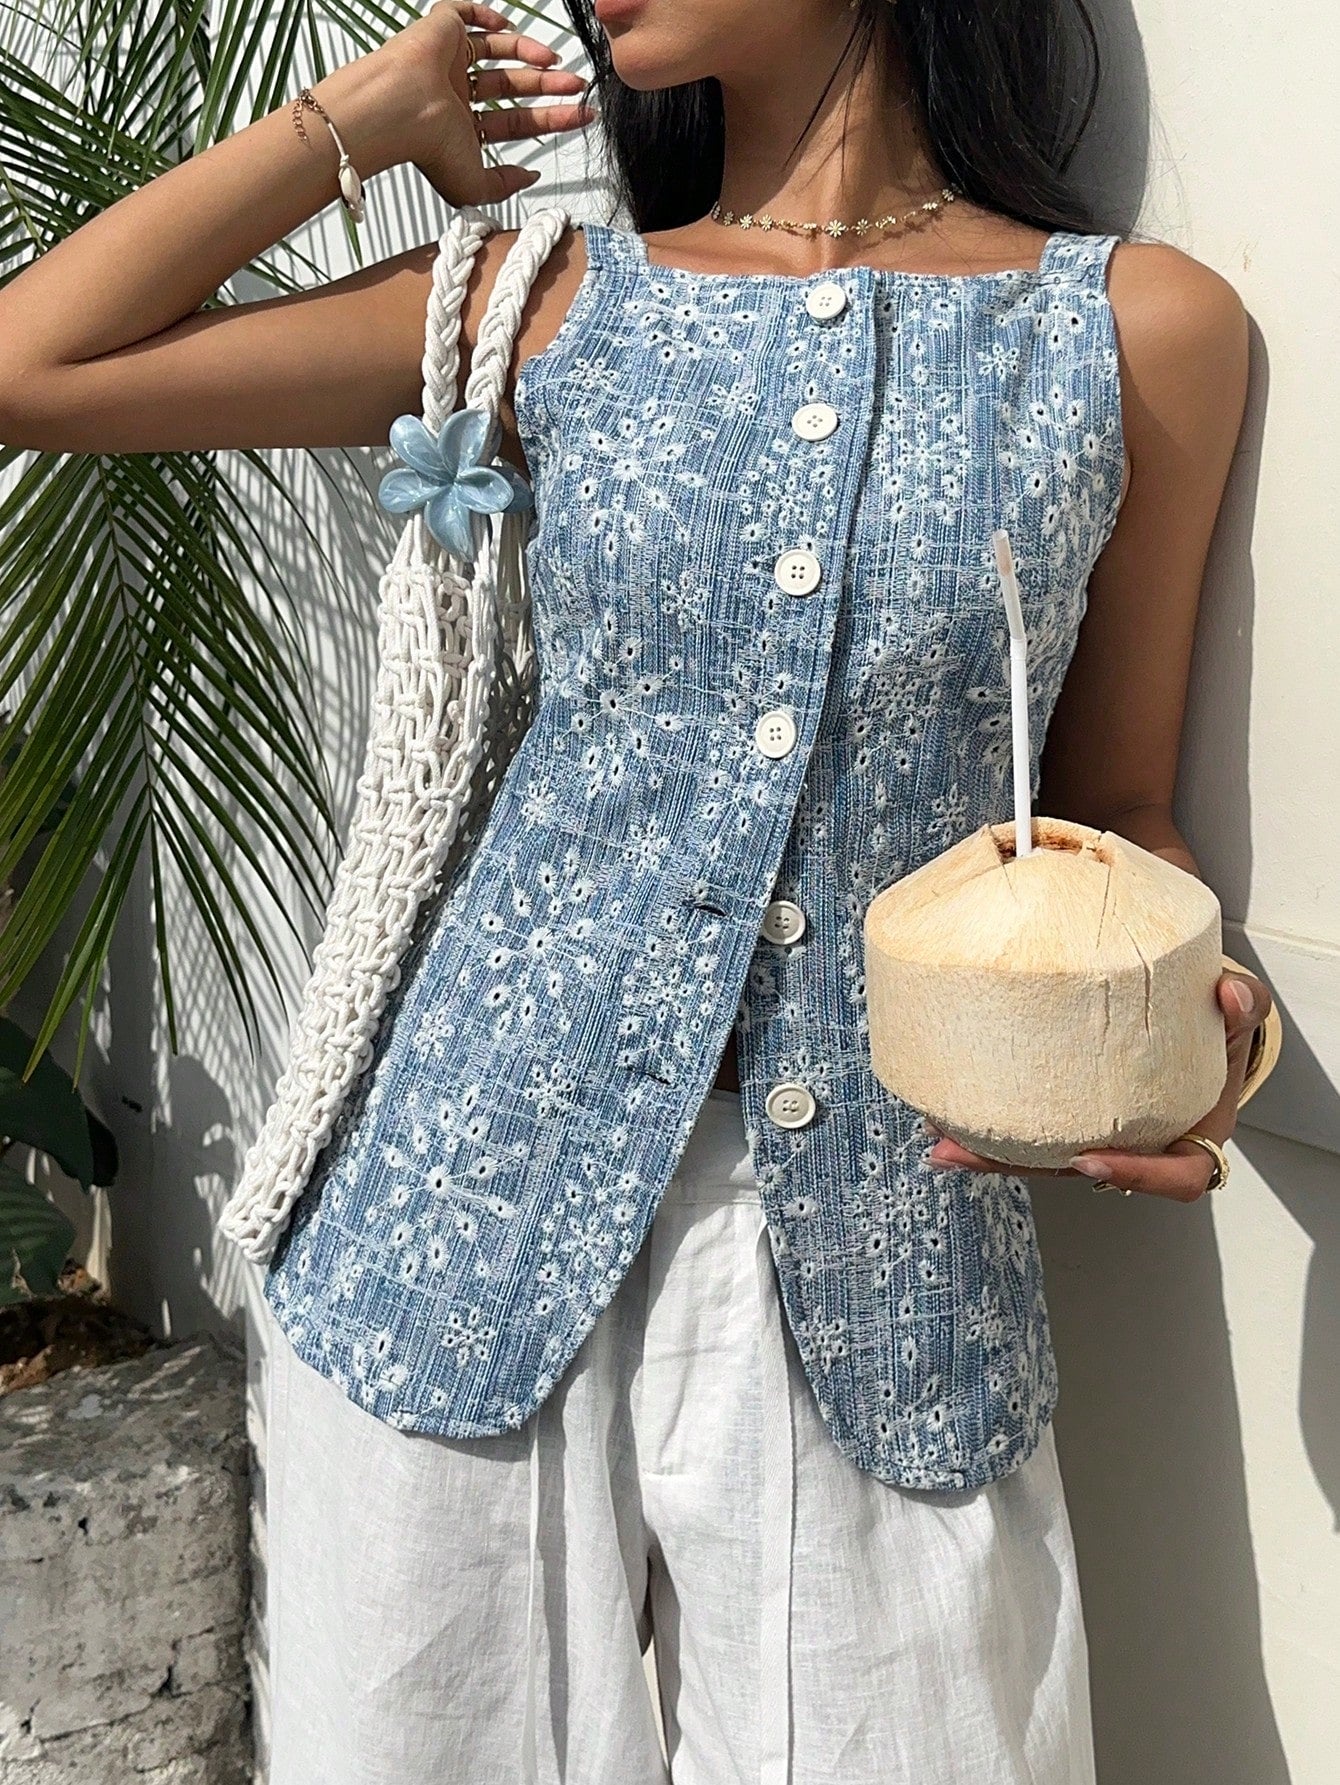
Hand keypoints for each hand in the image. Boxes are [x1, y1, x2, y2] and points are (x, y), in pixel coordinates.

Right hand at [379, 2, 595, 205]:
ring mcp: (447, 61)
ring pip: (496, 52)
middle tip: (576, 87)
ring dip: (530, 55)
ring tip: (557, 63)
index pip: (513, 122)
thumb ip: (505, 185)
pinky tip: (510, 25)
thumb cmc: (429, 147)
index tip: (578, 116)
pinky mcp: (438, 31)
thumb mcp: (476, 185)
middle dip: (548, 87)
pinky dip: (486, 15)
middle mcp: (454, 94)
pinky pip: (462, 13)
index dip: (548, 120)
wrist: (401, 109)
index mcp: (460, 128)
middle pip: (512, 87)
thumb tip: (530, 176)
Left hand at [923, 966, 1274, 1201]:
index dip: (1139, 1175)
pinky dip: (987, 1124)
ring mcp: (1100, 1132)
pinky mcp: (1066, 1113)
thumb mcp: (1240, 1011)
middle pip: (1085, 1172)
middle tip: (968, 1151)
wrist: (1192, 1006)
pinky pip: (1029, 1127)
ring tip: (940, 1139)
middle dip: (1027, 1168)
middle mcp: (1141, 1143)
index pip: (1177, 1176)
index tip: (1091, 1157)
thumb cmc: (1217, 1019)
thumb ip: (1243, 1004)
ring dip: (991, 1154)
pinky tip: (944, 1112)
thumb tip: (1229, 991)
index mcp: (1192, 1133)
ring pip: (1046, 1157)